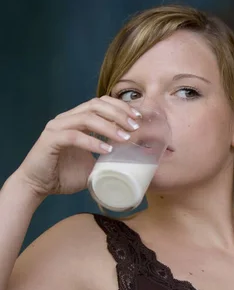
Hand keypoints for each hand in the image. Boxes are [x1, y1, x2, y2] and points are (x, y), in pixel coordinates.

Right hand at [15, 96, 140, 196]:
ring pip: (86, 118)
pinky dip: (92, 141)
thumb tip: (135, 158)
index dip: (121, 107)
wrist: (38, 186)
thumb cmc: (66, 174)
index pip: (101, 103)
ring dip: (109, 127)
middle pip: (96, 105)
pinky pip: (74, 136)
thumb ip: (110, 156)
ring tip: (126, 138)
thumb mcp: (95, 164)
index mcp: (77, 119)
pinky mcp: (50, 140)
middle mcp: (67, 119)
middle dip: (119, 114)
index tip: (139, 117)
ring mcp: (57, 128)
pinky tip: (107, 149)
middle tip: (135, 127)